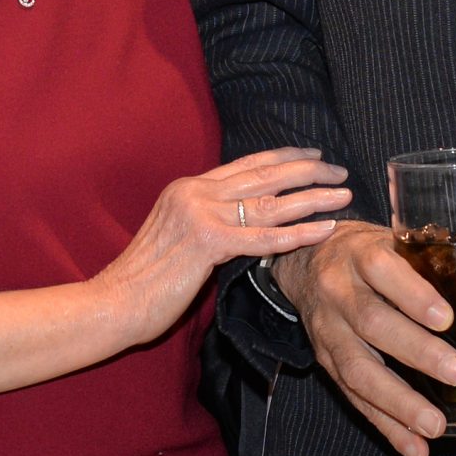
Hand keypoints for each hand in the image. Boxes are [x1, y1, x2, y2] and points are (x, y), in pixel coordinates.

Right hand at [88, 148, 347, 351]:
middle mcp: (195, 192)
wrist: (113, 302)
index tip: (313, 153)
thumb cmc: (145, 279)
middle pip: (264, 175)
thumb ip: (207, 221)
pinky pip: (263, 238)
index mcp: (188, 187)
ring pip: (270, 202)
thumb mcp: (176, 236)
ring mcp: (200, 214)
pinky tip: (324, 229)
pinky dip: (298, 233)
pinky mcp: (206, 243)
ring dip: (312, 197)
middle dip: (307, 170)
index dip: (283, 157)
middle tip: (339, 171)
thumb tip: (242, 221)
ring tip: (343, 195)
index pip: (246, 164)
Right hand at [272, 220, 455, 455]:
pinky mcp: (326, 363)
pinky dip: (387, 428)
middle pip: (373, 323)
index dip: (414, 294)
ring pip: (358, 371)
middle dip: (416, 352)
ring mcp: (329, 331)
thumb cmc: (369, 253)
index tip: (447, 318)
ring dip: (399, 403)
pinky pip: (354, 400)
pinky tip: (416, 450)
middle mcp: (340, 292)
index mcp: (362, 254)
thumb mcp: (400, 245)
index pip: (383, 270)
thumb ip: (451, 275)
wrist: (306, 263)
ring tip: (436, 427)